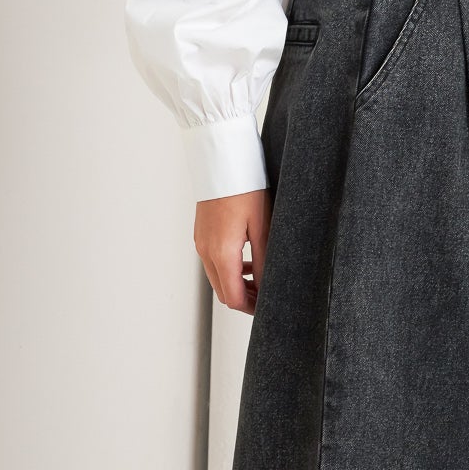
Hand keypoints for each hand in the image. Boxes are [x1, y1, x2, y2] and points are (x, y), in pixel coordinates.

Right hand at [195, 188, 271, 313]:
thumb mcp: (262, 226)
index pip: (234, 297)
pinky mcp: (201, 235)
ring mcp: (201, 243)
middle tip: (266, 297)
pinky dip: (228, 270)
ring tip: (259, 281)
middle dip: (244, 300)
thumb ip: (263, 261)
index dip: (252, 308)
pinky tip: (246, 262)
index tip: (268, 307)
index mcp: (222, 252)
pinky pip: (213, 262)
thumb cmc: (245, 188)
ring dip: (236, 285)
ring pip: (217, 278)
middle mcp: (206, 251)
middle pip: (223, 292)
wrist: (223, 161)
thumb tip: (266, 286)